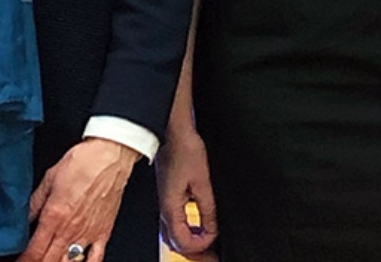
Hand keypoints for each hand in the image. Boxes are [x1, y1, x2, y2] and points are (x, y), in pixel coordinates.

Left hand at [19, 137, 139, 261]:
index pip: (35, 250)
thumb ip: (35, 202)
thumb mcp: (49, 178)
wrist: (110, 156)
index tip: (20, 261)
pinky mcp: (103, 232)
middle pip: (49, 260)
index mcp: (54, 215)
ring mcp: (88, 233)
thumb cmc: (83, 162)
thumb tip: (24, 217)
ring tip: (50, 261)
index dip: (25, 260)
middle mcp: (70, 229)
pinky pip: (96, 259)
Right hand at [157, 126, 218, 259]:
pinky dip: (187, 229)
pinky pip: (174, 222)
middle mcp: (164, 209)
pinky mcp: (167, 195)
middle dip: (196, 251)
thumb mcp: (203, 182)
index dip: (202, 246)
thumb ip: (208, 209)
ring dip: (191, 241)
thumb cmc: (184, 150)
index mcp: (171, 208)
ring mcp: (164, 202)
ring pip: (174, 234)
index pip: (184, 242)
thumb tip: (213, 229)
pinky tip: (199, 226)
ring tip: (208, 243)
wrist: (173, 131)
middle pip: (177, 243)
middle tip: (213, 255)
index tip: (216, 239)